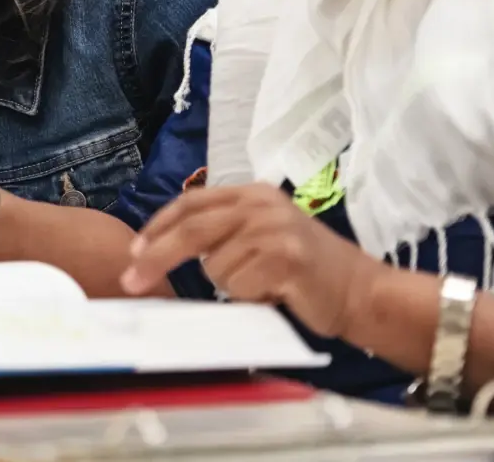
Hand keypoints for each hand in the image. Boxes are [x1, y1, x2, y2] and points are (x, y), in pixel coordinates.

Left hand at [120, 183, 384, 338]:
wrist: (362, 291)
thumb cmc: (306, 271)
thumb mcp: (262, 235)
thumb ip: (224, 232)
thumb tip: (161, 247)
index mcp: (252, 194)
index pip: (191, 203)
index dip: (158, 226)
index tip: (134, 250)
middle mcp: (261, 205)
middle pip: (192, 230)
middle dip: (156, 256)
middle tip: (131, 280)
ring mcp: (275, 229)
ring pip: (216, 266)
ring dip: (231, 286)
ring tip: (265, 285)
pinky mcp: (286, 258)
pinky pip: (239, 286)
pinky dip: (250, 298)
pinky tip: (277, 294)